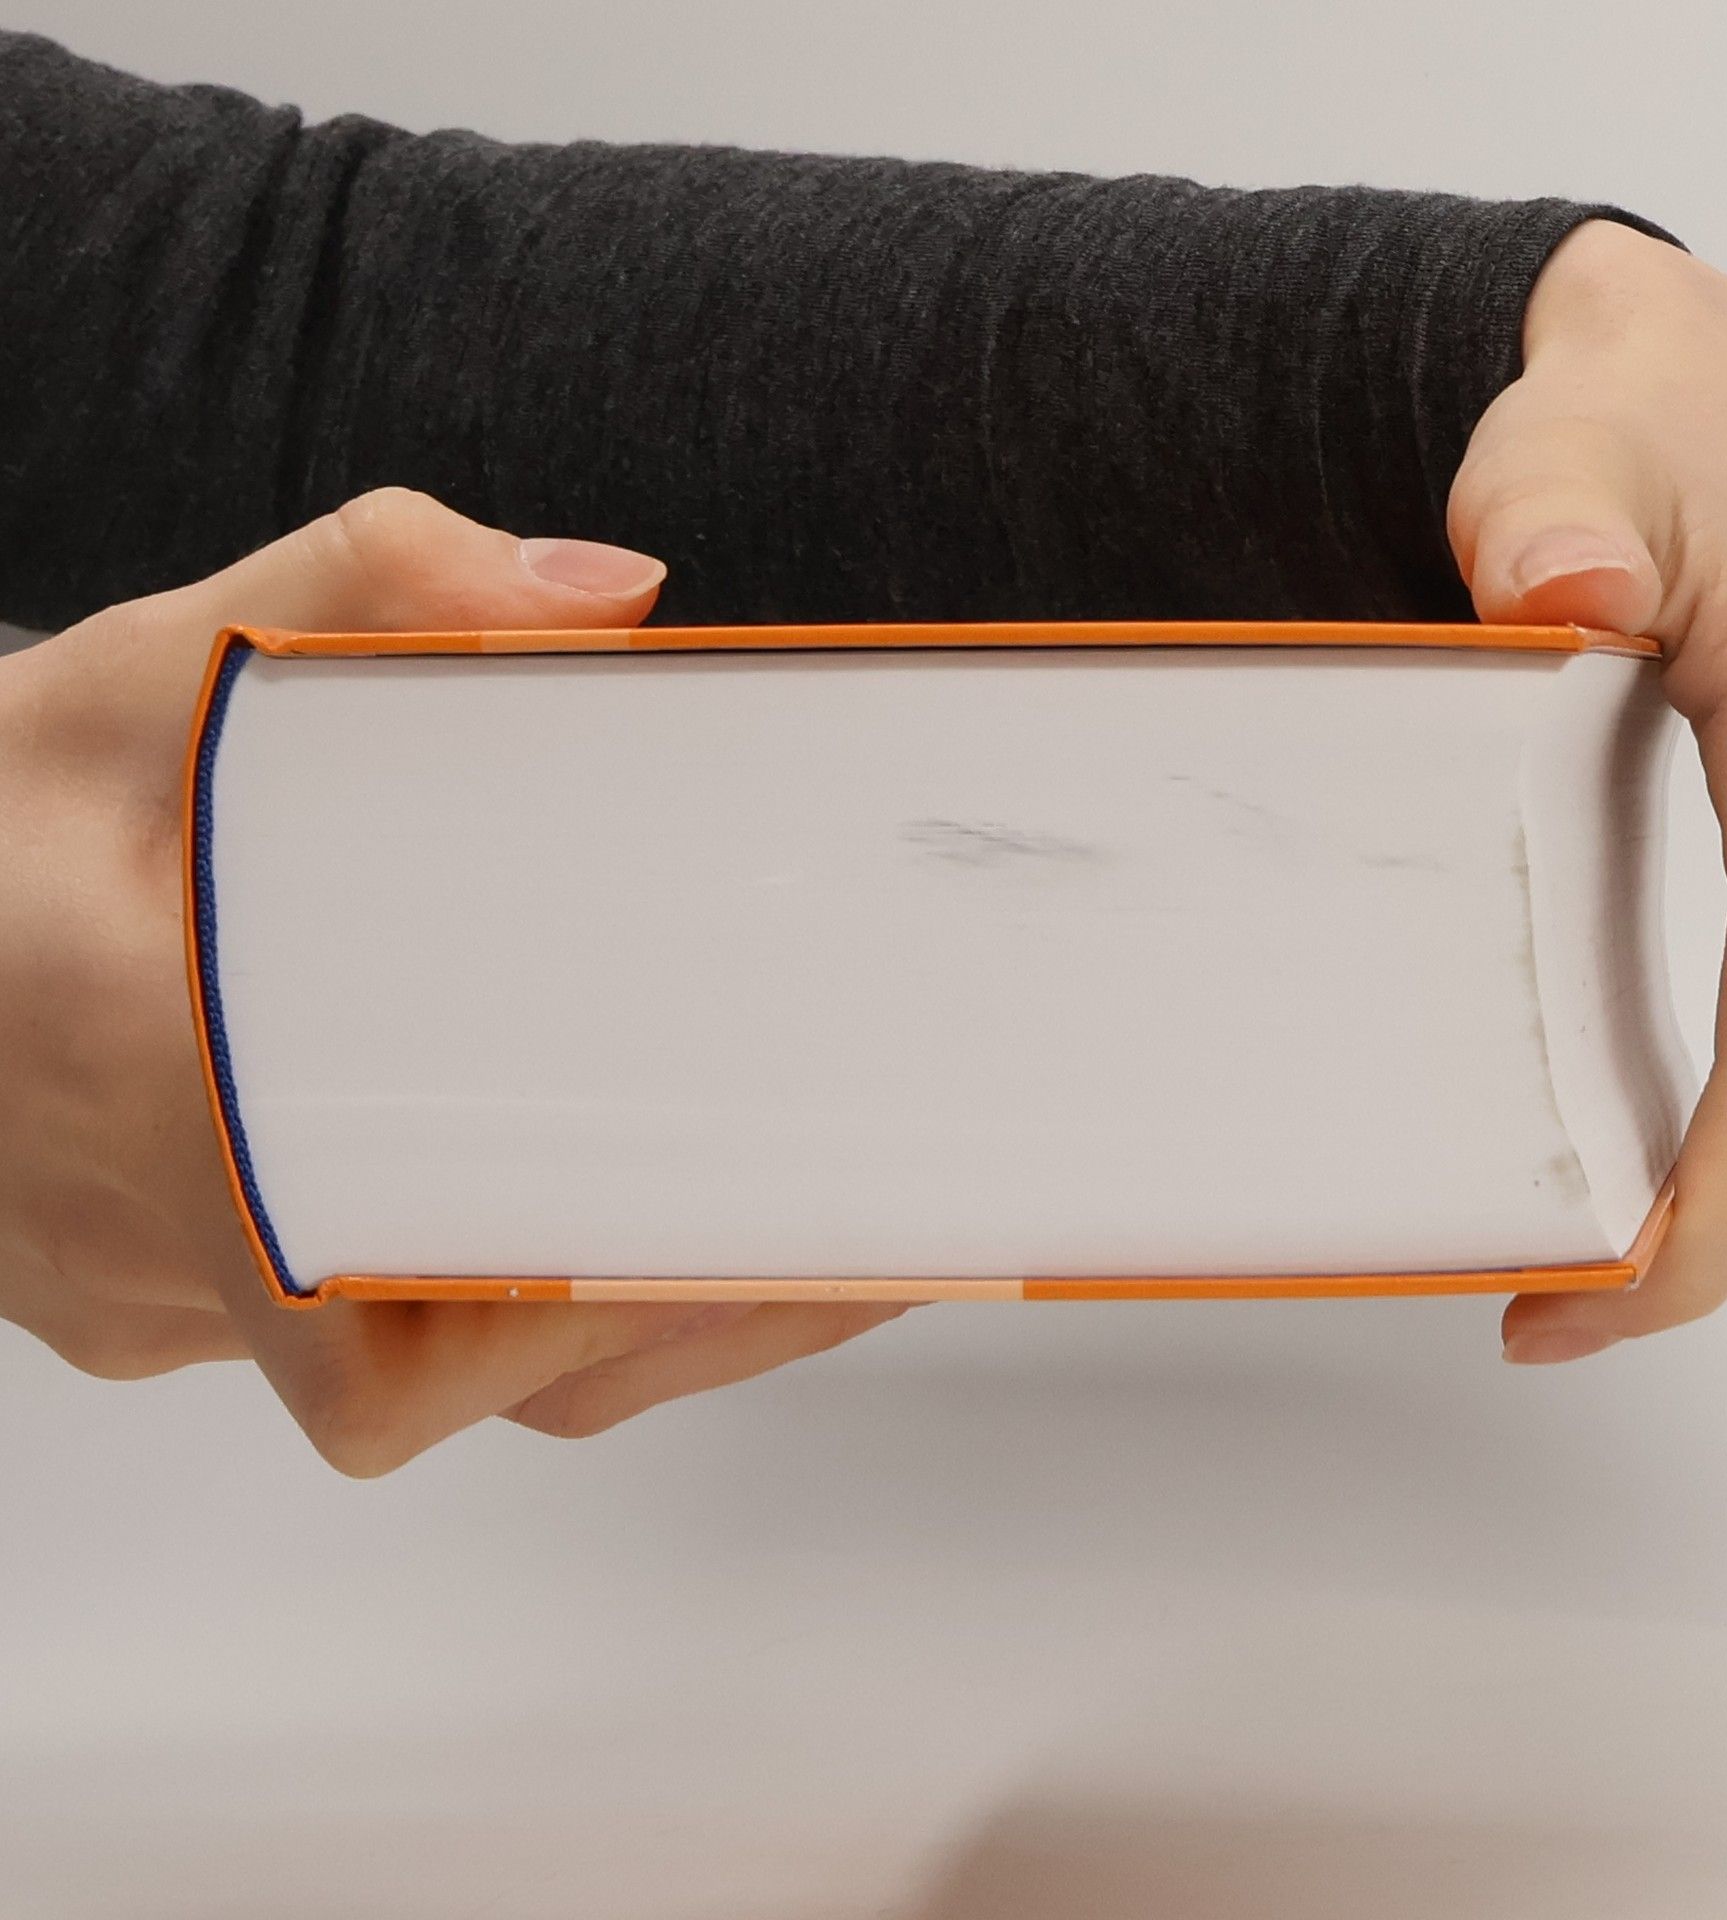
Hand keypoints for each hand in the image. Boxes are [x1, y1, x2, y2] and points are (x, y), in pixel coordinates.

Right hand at [0, 489, 901, 1471]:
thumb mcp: (143, 673)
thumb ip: (364, 595)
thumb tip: (599, 604)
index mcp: (154, 1122)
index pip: (374, 1354)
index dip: (579, 1335)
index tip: (742, 1256)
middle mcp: (149, 1257)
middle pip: (446, 1375)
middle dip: (651, 1316)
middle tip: (831, 1237)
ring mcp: (139, 1295)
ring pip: (399, 1364)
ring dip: (573, 1308)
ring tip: (742, 1219)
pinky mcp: (148, 1288)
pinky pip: (337, 1326)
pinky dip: (465, 1280)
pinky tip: (562, 1196)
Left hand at [1450, 220, 1726, 1362]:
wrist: (1704, 391)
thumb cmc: (1639, 425)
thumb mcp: (1576, 444)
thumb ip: (1562, 513)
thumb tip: (1561, 591)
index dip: (1722, 1189)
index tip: (1612, 1289)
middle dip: (1719, 1242)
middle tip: (1549, 1309)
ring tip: (1581, 1260)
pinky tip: (1636, 1139)